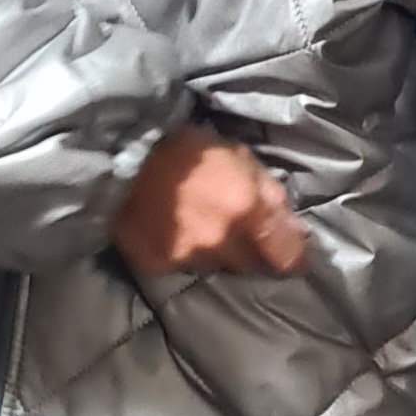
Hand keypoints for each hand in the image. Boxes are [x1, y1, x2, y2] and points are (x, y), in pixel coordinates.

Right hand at [108, 125, 308, 279]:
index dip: (294, 256)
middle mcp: (221, 242)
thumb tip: (297, 231)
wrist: (117, 156)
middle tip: (242, 230)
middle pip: (253, 266)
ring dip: (219, 252)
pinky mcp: (159, 266)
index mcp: (247, 211)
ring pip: (218, 267)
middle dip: (254, 252)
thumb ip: (272, 196)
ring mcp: (188, 258)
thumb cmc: (185, 148)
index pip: (287, 257)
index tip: (293, 253)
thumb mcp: (239, 157)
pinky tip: (176, 231)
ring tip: (204, 226)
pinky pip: (184, 267)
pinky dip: (186, 254)